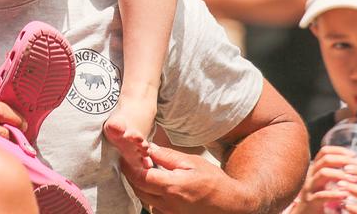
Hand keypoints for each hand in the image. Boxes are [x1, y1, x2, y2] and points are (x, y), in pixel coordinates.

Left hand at [122, 143, 250, 213]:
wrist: (229, 205)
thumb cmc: (213, 181)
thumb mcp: (192, 162)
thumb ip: (168, 156)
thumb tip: (149, 149)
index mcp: (172, 187)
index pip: (140, 178)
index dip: (130, 166)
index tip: (126, 156)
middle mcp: (168, 205)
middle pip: (139, 190)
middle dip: (132, 175)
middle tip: (133, 161)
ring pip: (145, 200)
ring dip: (141, 186)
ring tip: (146, 171)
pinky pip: (154, 208)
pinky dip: (151, 196)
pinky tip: (157, 185)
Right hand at [295, 146, 356, 213]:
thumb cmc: (318, 200)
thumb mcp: (325, 184)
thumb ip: (334, 175)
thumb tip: (352, 166)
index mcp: (314, 169)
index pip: (325, 151)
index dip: (339, 150)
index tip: (354, 154)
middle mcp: (310, 175)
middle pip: (325, 159)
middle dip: (343, 160)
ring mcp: (309, 188)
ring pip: (323, 174)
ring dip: (341, 175)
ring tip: (354, 179)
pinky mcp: (311, 202)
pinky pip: (322, 195)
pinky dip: (335, 194)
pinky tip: (345, 196)